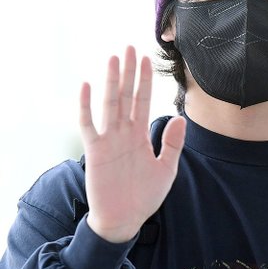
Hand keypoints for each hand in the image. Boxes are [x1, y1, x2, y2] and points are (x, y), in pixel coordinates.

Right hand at [79, 45, 185, 242]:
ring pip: (110, 104)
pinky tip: (87, 86)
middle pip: (126, 96)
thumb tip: (181, 118)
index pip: (143, 102)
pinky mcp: (95, 152)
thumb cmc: (144, 197)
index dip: (145, 81)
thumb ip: (172, 144)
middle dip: (129, 72)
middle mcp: (124, 133)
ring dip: (112, 82)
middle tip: (130, 47)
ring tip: (114, 59)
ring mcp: (108, 141)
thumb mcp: (166, 170)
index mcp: (140, 136)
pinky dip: (86, 107)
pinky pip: (88, 125)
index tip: (148, 59)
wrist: (124, 220)